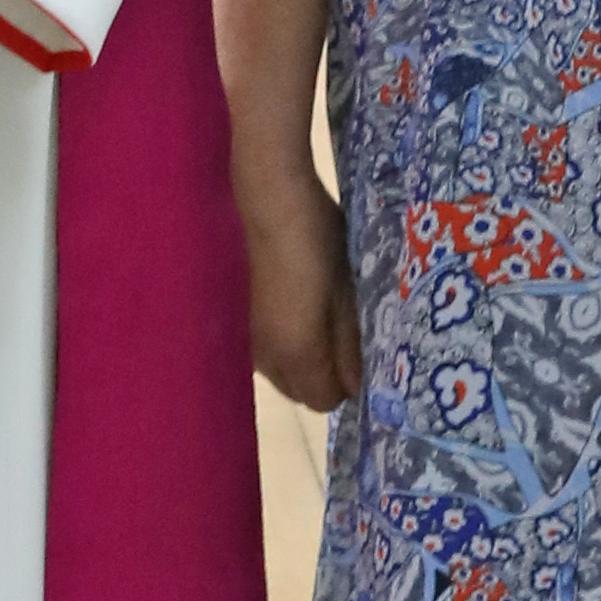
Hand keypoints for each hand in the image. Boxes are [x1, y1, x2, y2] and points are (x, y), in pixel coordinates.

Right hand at [236, 158, 362, 409]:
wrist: (270, 201)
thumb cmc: (320, 242)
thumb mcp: (348, 292)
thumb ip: (352, 344)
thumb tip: (360, 385)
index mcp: (296, 354)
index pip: (326, 399)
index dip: (349, 382)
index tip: (364, 353)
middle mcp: (264, 357)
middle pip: (301, 391)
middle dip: (325, 374)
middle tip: (347, 335)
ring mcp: (247, 338)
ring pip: (282, 371)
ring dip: (303, 358)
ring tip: (322, 316)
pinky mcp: (237, 318)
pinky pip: (267, 350)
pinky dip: (284, 340)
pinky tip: (295, 304)